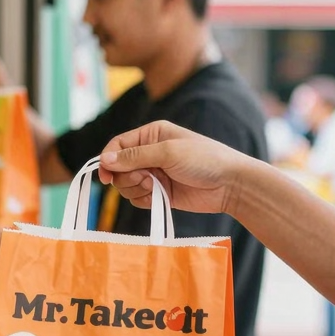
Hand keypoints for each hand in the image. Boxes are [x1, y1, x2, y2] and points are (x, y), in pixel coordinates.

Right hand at [98, 120, 255, 218]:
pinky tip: (160, 197)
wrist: (230, 185)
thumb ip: (134, 157)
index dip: (108, 160)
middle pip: (118, 168)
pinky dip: (143, 200)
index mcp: (151, 135)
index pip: (117, 146)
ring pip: (125, 185)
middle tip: (146, 179)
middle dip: (127, 177)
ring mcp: (154, 174)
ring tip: (156, 187)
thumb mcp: (168, 152)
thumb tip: (104, 160)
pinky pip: (137, 198)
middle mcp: (149, 153)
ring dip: (135, 189)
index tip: (106, 176)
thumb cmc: (203, 160)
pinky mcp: (159, 192)